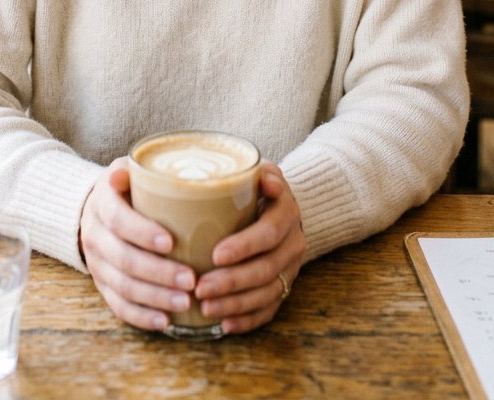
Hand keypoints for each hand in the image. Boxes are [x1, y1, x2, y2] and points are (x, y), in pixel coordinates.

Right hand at [79, 158, 196, 331]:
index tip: (171, 242)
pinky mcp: (102, 284)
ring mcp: (97, 263)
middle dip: (158, 273)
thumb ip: (134, 170)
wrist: (97, 207)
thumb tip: (126, 172)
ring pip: (122, 287)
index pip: (118, 220)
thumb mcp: (128, 169)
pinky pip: (118, 305)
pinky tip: (165, 321)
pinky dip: (141, 316)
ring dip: (155, 298)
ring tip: (185, 302)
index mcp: (102, 202)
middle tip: (191, 280)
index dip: (142, 233)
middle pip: (123, 259)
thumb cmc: (127, 186)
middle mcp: (94, 234)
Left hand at [194, 163, 305, 334]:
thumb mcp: (259, 169)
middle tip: (200, 288)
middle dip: (232, 282)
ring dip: (236, 305)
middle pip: (265, 269)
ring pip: (267, 293)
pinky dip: (248, 320)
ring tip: (206, 308)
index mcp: (287, 213)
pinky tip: (225, 325)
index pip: (268, 233)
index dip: (244, 247)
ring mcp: (290, 268)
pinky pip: (269, 309)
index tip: (215, 255)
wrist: (280, 202)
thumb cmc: (256, 185)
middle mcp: (293, 243)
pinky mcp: (283, 285)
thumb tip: (266, 181)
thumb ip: (258, 172)